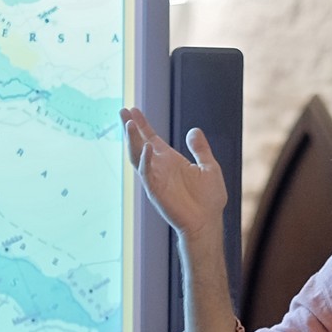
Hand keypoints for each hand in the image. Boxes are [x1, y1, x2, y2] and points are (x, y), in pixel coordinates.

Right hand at [122, 107, 225, 249]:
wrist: (207, 221)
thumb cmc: (209, 198)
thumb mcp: (209, 166)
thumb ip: (200, 148)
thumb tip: (194, 130)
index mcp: (170, 161)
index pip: (151, 139)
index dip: (142, 125)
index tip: (133, 110)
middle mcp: (160, 168)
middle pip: (139, 144)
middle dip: (131, 128)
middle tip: (122, 111)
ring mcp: (156, 179)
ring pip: (138, 156)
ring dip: (133, 141)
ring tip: (129, 124)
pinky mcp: (156, 191)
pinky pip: (147, 173)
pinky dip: (145, 160)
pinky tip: (148, 147)